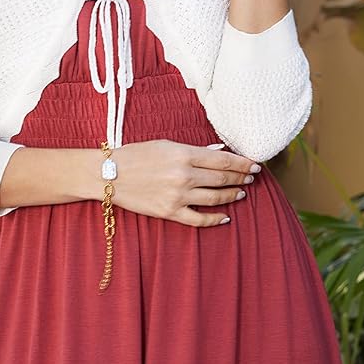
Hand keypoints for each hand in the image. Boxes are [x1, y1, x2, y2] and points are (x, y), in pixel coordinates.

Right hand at [110, 140, 260, 226]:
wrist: (109, 174)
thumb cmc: (136, 154)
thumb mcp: (166, 144)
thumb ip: (195, 150)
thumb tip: (219, 152)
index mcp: (183, 154)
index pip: (223, 160)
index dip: (242, 163)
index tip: (255, 164)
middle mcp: (184, 175)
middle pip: (222, 179)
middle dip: (240, 178)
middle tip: (251, 178)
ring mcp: (177, 196)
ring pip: (215, 198)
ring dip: (232, 195)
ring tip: (241, 193)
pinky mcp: (169, 212)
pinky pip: (199, 219)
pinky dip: (215, 219)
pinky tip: (225, 217)